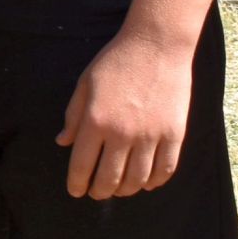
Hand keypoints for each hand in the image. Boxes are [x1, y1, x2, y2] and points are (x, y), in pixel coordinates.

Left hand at [59, 23, 194, 198]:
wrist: (156, 45)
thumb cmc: (115, 62)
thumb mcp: (85, 85)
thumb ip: (73, 116)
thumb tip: (62, 142)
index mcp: (96, 121)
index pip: (82, 165)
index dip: (77, 183)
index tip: (76, 191)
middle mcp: (122, 133)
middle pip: (110, 178)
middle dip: (100, 191)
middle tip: (96, 193)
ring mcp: (151, 135)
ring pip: (138, 179)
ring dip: (126, 190)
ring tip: (119, 189)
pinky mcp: (174, 134)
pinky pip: (165, 169)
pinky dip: (155, 182)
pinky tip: (146, 183)